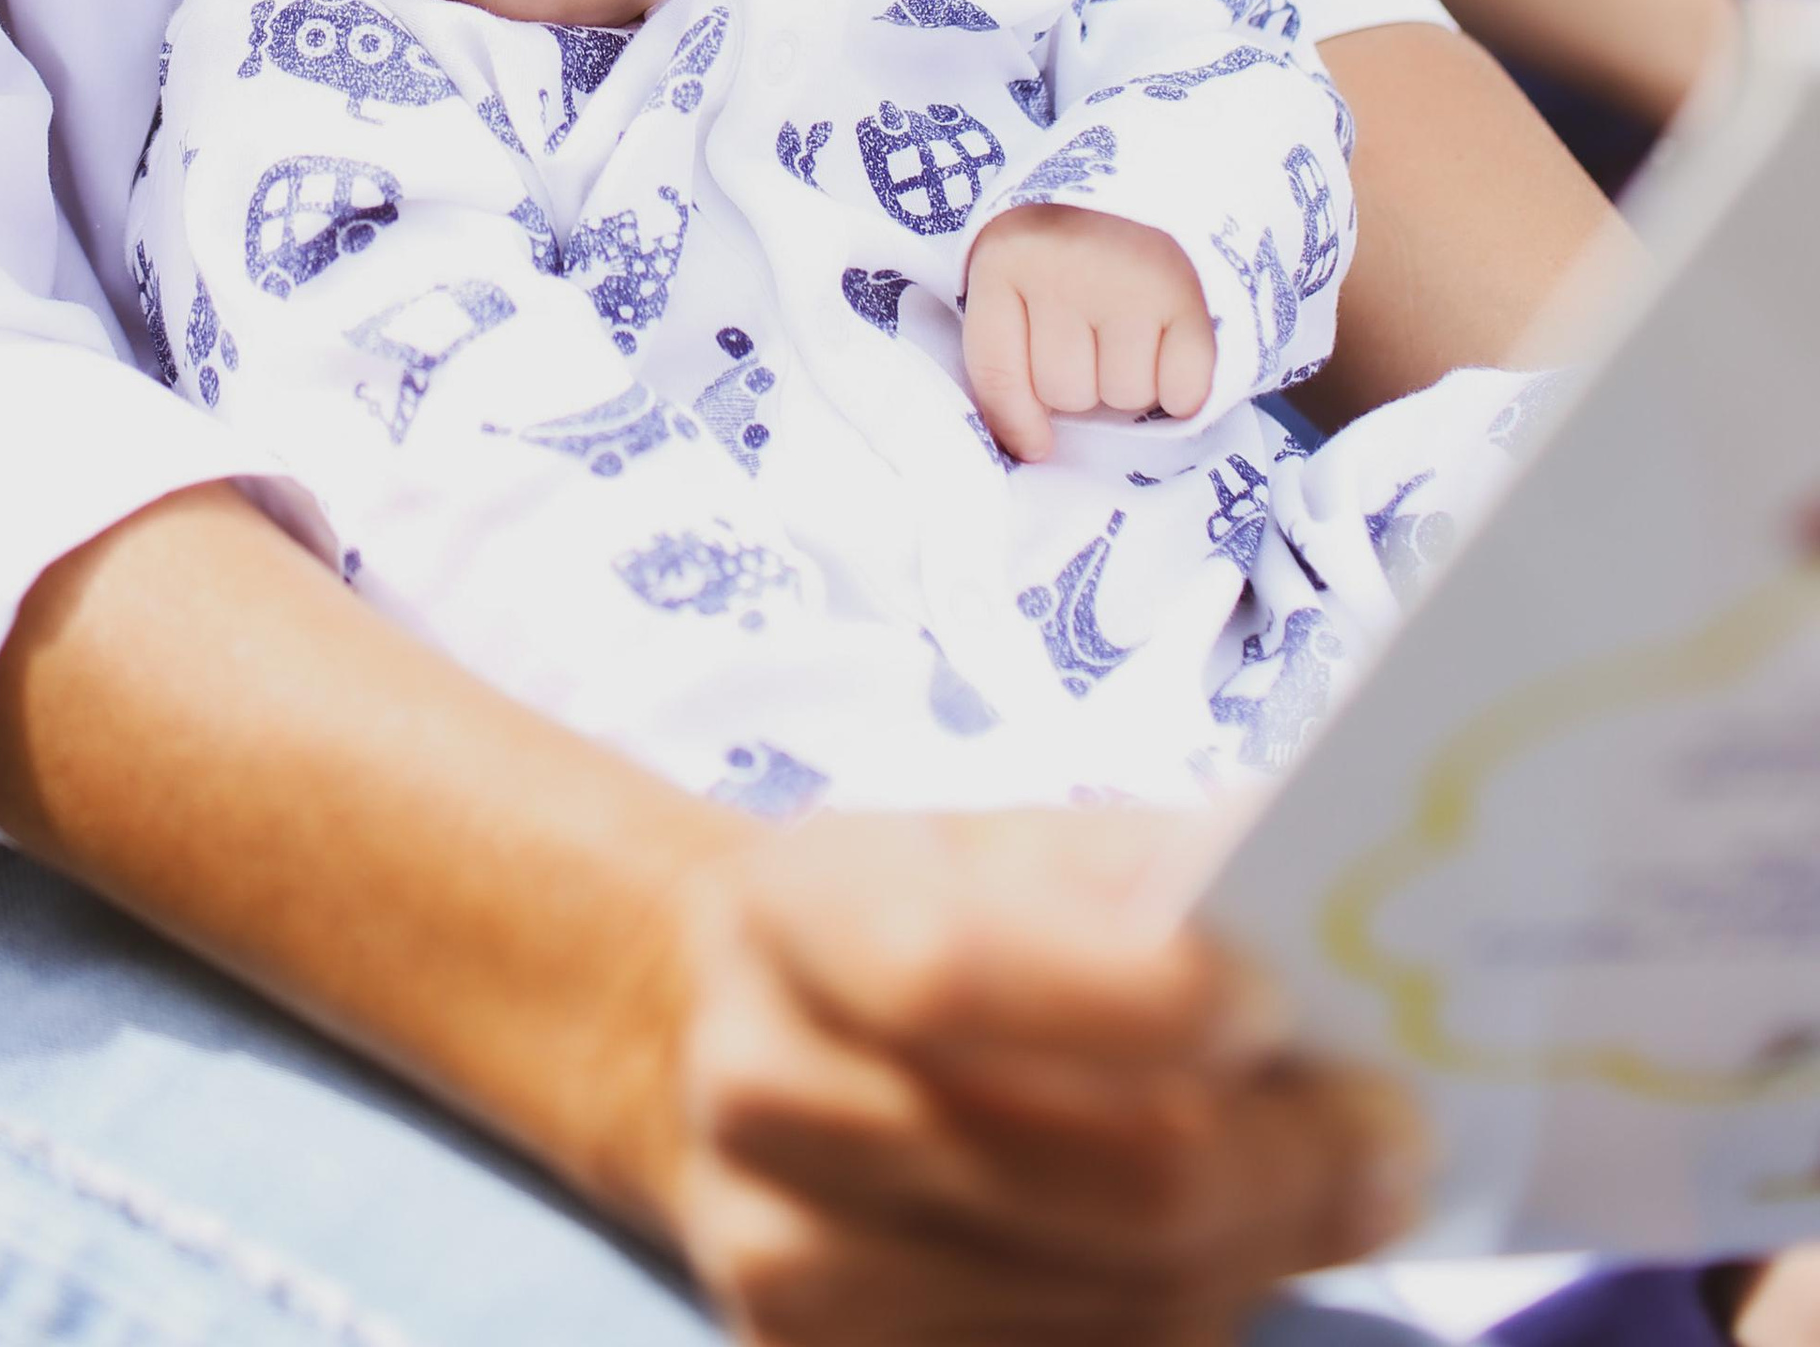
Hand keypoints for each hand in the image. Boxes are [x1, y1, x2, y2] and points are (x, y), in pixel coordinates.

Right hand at [668, 805, 1423, 1344]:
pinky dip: (1199, 1318)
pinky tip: (1238, 1250)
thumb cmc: (918, 913)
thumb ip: (1130, 869)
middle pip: (1088, 1179)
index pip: (951, 975)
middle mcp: (765, 1099)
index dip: (1134, 998)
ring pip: (1118, 1306)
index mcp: (792, 916)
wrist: (745, 1039)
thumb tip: (1320, 918)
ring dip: (1266, 1250)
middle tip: (1392, 1130)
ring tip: (1337, 1183)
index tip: (1277, 997)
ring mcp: (790, 1271)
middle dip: (1285, 1161)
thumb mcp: (992, 839)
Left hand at [962, 204, 1216, 463]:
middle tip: (1100, 332)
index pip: (996, 373)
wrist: (1171, 157)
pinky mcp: (1193, 298)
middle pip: (1066, 393)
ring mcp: (1131, 283)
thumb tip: (1030, 442)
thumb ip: (1010, 331)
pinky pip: (1183, 391)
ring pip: (1126, 396)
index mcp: (1005, 258)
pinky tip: (1176, 341)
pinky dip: (1183, 384)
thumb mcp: (1023, 256)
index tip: (1037, 445)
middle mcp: (1064, 270)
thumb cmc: (1081, 226)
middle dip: (1084, 380)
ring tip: (1138, 322)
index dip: (1016, 421)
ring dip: (1134, 379)